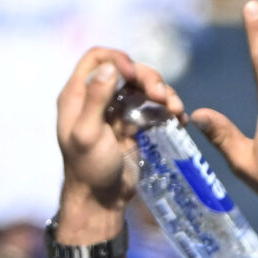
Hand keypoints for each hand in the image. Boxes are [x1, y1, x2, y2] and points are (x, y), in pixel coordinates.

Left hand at [55, 48, 179, 213]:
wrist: (102, 199)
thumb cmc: (89, 168)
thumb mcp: (88, 133)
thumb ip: (95, 99)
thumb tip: (111, 68)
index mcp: (78, 95)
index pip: (98, 58)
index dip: (119, 59)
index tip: (135, 76)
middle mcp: (99, 97)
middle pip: (127, 69)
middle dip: (149, 77)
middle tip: (162, 97)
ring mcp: (119, 111)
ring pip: (144, 87)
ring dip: (163, 92)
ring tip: (176, 110)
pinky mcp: (136, 125)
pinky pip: (154, 107)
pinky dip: (168, 108)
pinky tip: (179, 119)